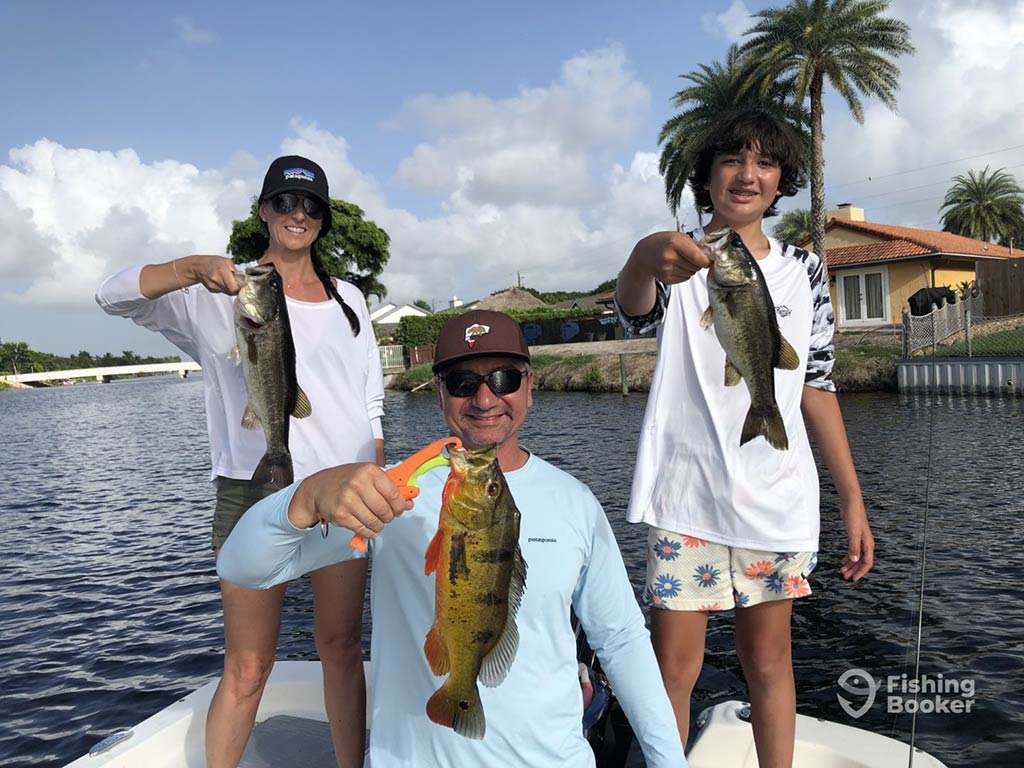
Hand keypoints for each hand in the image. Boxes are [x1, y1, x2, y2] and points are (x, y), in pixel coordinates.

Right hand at [184, 255, 242, 294]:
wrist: (198, 267)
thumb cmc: (211, 262)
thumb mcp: (226, 261)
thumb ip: (235, 270)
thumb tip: (242, 277)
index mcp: (222, 271)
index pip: (234, 288)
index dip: (240, 288)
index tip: (243, 285)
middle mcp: (217, 280)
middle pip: (232, 291)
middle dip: (236, 288)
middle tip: (237, 283)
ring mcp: (214, 286)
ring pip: (228, 292)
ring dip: (231, 288)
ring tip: (229, 280)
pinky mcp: (212, 290)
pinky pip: (223, 291)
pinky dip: (225, 288)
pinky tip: (222, 282)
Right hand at [291, 463, 412, 538]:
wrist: (319, 488)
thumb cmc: (348, 480)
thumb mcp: (369, 476)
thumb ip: (390, 488)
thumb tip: (409, 503)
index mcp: (369, 471)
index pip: (394, 494)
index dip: (400, 506)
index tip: (399, 509)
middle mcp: (358, 484)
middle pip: (385, 510)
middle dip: (389, 517)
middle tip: (386, 516)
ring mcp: (348, 500)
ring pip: (375, 522)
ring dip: (380, 525)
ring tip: (376, 521)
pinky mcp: (341, 515)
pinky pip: (364, 530)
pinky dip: (370, 532)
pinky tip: (367, 526)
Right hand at [626, 231, 712, 285]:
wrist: (645, 254)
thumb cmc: (664, 242)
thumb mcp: (679, 237)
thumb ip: (695, 245)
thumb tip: (710, 255)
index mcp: (674, 243)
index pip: (697, 257)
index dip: (707, 261)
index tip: (710, 260)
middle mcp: (669, 257)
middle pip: (696, 266)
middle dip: (698, 263)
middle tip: (690, 257)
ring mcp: (666, 269)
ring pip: (691, 273)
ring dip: (690, 269)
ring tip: (680, 261)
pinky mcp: (666, 279)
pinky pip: (684, 279)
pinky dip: (684, 274)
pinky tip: (675, 267)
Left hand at [839, 498, 873, 580]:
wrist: (851, 503)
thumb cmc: (854, 516)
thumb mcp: (853, 534)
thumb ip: (854, 548)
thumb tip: (854, 561)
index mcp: (868, 544)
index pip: (867, 562)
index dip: (861, 572)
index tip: (854, 578)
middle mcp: (866, 543)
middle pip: (861, 561)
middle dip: (854, 570)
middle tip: (845, 576)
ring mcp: (860, 540)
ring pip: (857, 557)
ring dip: (850, 564)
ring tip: (843, 571)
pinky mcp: (854, 536)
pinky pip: (853, 550)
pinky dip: (849, 557)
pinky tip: (843, 561)